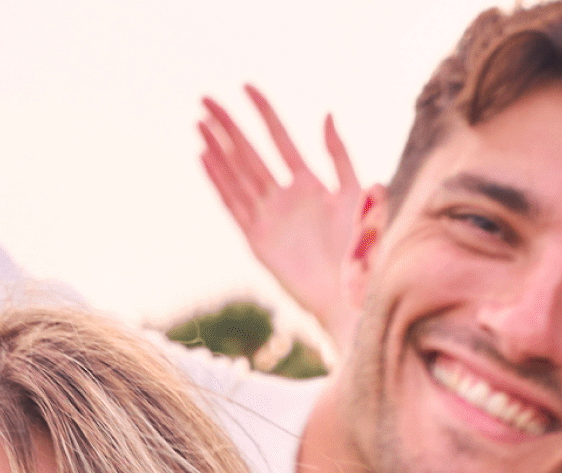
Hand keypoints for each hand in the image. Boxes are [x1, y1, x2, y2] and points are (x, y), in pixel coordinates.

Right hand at [199, 86, 364, 348]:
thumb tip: (327, 114)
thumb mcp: (356, 196)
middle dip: (229, 126)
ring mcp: (270, 218)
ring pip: (238, 175)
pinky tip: (204, 155)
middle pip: (251, 153)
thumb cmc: (362, 253)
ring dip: (218, 148)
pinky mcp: (258, 240)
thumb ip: (340, 156)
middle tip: (206, 98)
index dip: (265, 113)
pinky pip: (233, 205)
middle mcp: (286, 199)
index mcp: (310, 186)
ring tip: (200, 121)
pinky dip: (218, 181)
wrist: (352, 297)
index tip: (247, 86)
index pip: (281, 140)